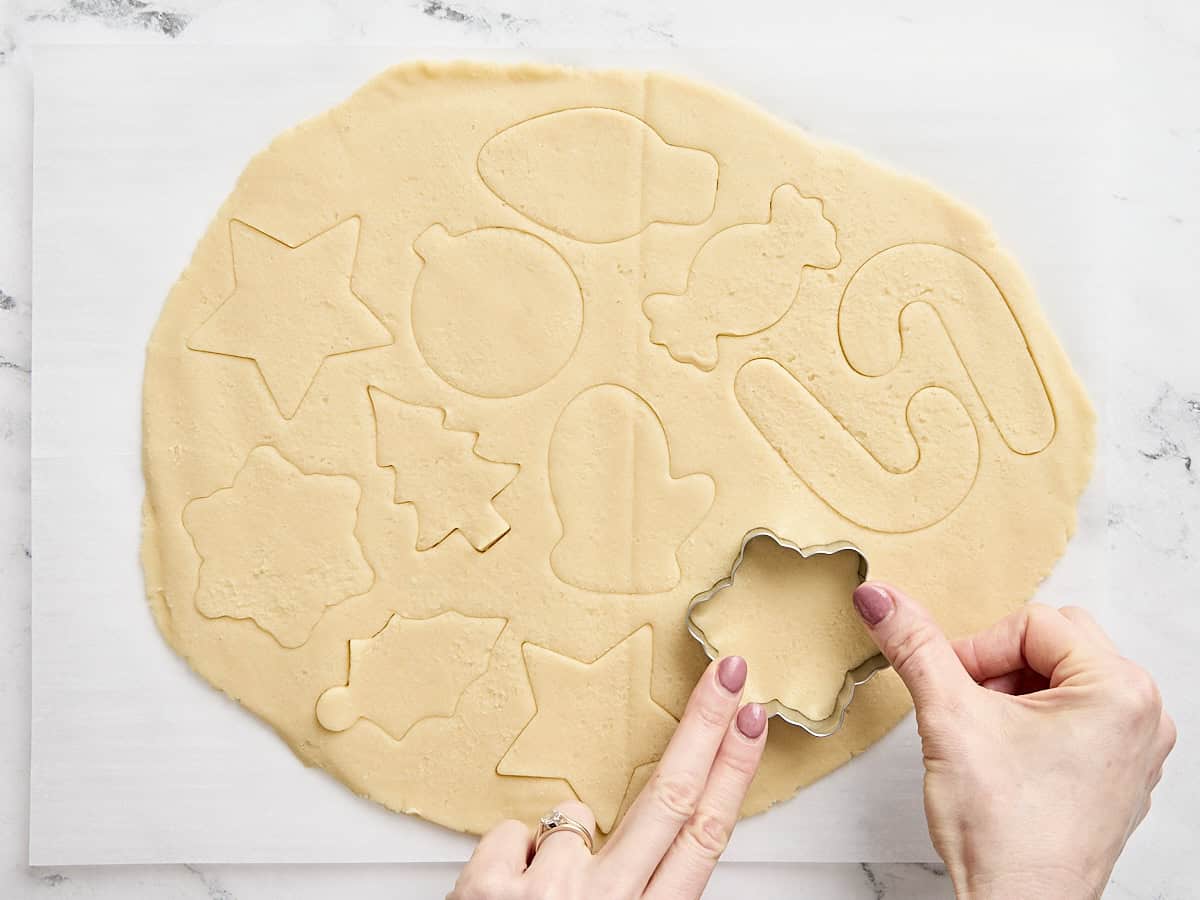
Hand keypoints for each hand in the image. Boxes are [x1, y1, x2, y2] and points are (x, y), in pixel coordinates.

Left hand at [449, 656, 766, 898]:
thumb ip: (637, 894)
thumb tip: (643, 841)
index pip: (706, 839)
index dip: (733, 774)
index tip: (752, 720)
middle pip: (669, 800)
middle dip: (703, 727)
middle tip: (728, 672)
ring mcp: (550, 895)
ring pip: (573, 821)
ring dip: (560, 852)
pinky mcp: (491, 886)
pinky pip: (511, 833)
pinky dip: (509, 858)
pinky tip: (504, 897)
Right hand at [852, 582, 1175, 899]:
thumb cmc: (1004, 831)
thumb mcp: (948, 717)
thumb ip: (914, 645)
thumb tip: (880, 596)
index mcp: (1119, 689)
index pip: (1033, 623)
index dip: (978, 650)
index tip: (952, 690)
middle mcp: (1143, 714)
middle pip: (1054, 643)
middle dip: (999, 669)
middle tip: (969, 711)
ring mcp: (1136, 747)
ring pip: (1061, 678)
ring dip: (1013, 694)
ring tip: (986, 740)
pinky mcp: (1120, 774)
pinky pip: (1075, 716)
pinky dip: (1033, 723)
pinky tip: (1008, 761)